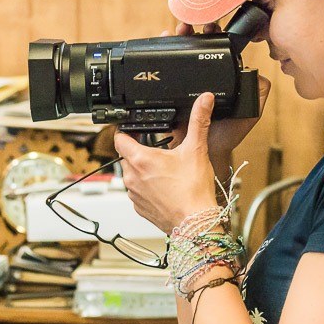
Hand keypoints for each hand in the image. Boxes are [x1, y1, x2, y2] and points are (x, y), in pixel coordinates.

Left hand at [114, 93, 219, 232]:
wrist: (196, 223)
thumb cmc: (194, 190)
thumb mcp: (196, 149)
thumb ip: (198, 121)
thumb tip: (204, 100)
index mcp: (140, 159)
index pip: (119, 138)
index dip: (126, 131)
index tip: (134, 128)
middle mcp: (131, 176)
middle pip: (126, 156)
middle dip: (139, 150)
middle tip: (158, 150)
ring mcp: (133, 194)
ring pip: (132, 174)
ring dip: (143, 170)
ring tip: (164, 170)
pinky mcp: (139, 207)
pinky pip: (138, 192)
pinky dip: (147, 187)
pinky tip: (164, 187)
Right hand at [164, 22, 270, 169]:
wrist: (203, 150)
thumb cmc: (228, 133)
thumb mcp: (250, 111)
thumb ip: (258, 91)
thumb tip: (257, 70)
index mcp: (221, 78)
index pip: (217, 50)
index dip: (214, 35)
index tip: (212, 26)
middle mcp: (202, 77)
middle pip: (195, 48)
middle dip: (192, 32)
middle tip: (190, 24)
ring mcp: (184, 84)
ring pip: (178, 56)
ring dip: (176, 40)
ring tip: (176, 31)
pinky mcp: (169, 92)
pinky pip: (163, 71)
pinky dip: (159, 57)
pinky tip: (161, 44)